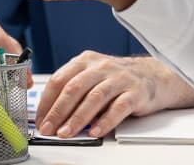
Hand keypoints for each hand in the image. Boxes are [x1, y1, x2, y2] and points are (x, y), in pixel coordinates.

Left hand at [35, 52, 193, 138]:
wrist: (152, 75)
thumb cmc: (115, 79)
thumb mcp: (91, 76)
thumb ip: (73, 90)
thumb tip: (50, 114)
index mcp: (84, 60)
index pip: (59, 79)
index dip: (47, 101)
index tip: (40, 119)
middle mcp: (100, 66)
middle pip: (73, 88)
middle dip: (58, 111)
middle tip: (48, 128)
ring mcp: (119, 78)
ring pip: (94, 98)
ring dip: (77, 118)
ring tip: (66, 133)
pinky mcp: (135, 92)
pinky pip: (118, 108)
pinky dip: (105, 121)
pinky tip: (95, 132)